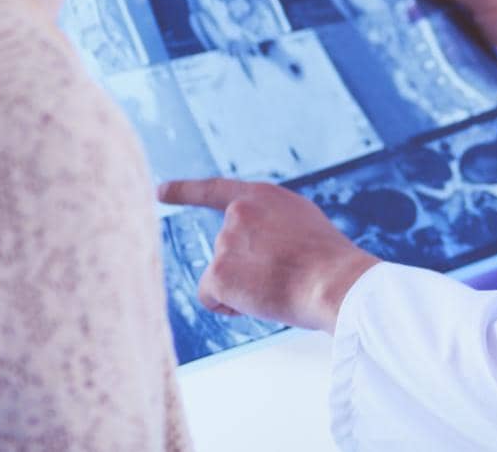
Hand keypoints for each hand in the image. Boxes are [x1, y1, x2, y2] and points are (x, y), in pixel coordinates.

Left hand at [156, 178, 379, 332]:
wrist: (336, 282)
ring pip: (221, 277)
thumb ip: (269, 222)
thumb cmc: (329, 260)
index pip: (214, 190)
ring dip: (244, 288)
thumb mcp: (300, 222)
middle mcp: (238, 213)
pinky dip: (230, 306)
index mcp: (261, 196)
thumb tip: (253, 246)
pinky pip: (212, 298)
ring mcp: (226, 242)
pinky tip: (259, 301)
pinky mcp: (219, 273)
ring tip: (279, 287)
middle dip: (246, 268)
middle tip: (282, 276)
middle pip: (225, 251)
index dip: (184, 191)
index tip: (159, 191)